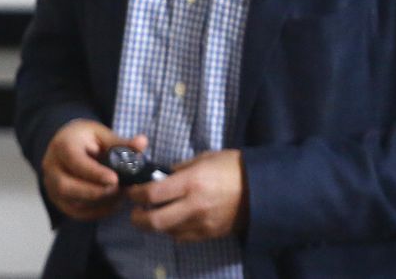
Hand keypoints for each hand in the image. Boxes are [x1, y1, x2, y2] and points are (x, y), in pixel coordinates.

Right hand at [41, 119, 147, 220]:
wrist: (67, 145)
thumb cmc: (86, 139)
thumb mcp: (102, 134)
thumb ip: (121, 143)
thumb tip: (142, 143)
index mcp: (62, 145)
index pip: (74, 161)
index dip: (94, 172)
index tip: (114, 179)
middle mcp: (51, 167)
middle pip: (66, 186)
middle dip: (94, 192)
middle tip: (118, 190)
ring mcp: (51, 186)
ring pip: (71, 202)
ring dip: (98, 203)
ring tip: (120, 196)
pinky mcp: (58, 200)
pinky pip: (75, 212)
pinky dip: (96, 212)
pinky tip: (113, 204)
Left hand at [127, 149, 245, 241]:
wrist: (263, 189)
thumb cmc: (233, 167)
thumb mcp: (205, 159)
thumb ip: (181, 169)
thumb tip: (162, 176)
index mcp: (191, 182)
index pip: (153, 193)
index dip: (136, 194)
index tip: (132, 191)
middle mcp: (193, 206)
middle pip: (155, 221)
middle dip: (138, 218)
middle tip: (135, 212)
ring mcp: (201, 223)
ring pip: (167, 232)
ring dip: (156, 225)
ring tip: (155, 214)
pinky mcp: (209, 235)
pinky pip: (183, 237)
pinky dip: (173, 230)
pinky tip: (174, 220)